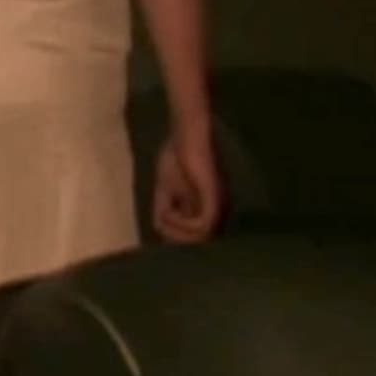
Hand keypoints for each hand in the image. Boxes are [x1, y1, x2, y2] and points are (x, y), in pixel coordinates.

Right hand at [152, 124, 221, 242]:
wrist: (186, 135)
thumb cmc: (177, 155)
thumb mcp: (166, 188)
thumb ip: (165, 209)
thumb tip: (160, 230)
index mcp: (205, 208)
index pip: (194, 235)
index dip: (174, 236)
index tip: (159, 224)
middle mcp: (216, 211)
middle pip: (198, 240)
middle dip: (174, 237)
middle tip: (160, 224)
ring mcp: (216, 205)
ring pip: (200, 237)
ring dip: (177, 231)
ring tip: (163, 215)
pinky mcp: (213, 198)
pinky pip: (202, 225)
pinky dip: (182, 223)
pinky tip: (169, 211)